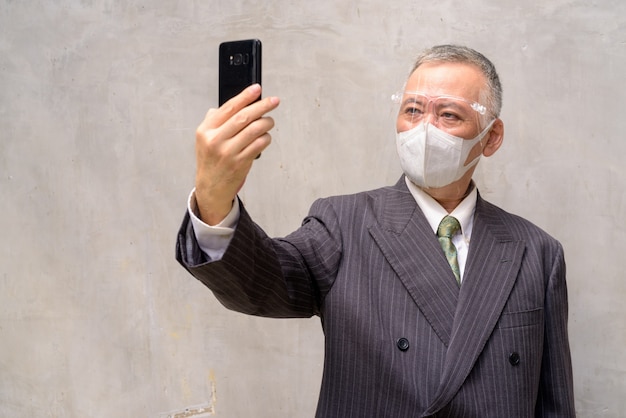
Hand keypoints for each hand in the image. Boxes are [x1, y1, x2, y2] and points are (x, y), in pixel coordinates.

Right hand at [195, 84, 279, 224]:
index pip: (228, 107)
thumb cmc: (210, 160)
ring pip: (254, 130)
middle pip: (244, 117)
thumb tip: (235, 103)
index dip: (245, 96)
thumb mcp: (204, 138)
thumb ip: (215, 120)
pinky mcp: (240, 163)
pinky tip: (265, 137)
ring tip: (270, 121)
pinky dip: (266, 138)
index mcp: (206, 130)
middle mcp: (216, 140)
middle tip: (273, 101)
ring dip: (266, 123)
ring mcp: (228, 152)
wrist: (211, 187)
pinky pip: (259, 145)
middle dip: (262, 106)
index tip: (257, 89)